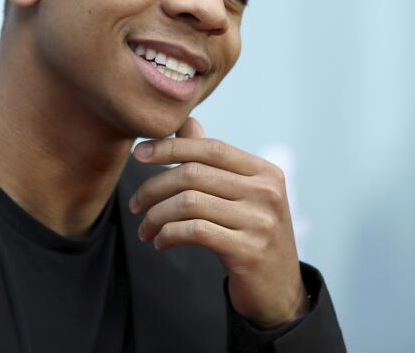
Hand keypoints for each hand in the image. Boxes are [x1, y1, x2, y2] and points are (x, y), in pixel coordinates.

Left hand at [129, 117, 307, 327]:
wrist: (279, 291)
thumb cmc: (251, 235)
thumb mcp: (240, 195)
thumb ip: (214, 160)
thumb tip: (187, 122)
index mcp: (265, 172)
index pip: (210, 148)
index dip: (171, 147)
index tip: (138, 154)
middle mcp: (267, 193)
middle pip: (194, 174)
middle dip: (154, 186)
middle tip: (136, 204)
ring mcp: (260, 222)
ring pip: (188, 203)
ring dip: (156, 215)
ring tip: (145, 228)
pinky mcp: (247, 251)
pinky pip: (193, 231)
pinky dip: (168, 234)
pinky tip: (160, 242)